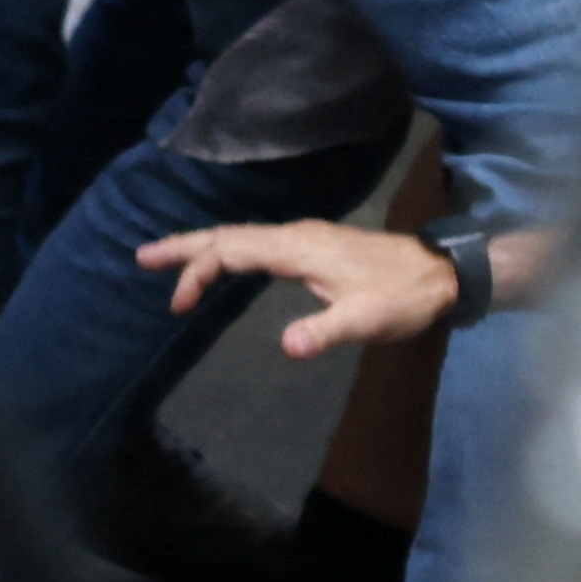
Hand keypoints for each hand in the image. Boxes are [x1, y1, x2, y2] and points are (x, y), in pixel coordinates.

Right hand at [141, 214, 464, 357]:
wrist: (439, 273)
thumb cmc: (402, 297)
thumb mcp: (366, 321)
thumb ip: (325, 332)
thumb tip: (285, 347)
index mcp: (297, 248)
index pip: (232, 251)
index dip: (199, 272)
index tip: (179, 305)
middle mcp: (294, 235)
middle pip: (227, 235)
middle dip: (184, 246)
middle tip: (141, 257)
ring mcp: (302, 238)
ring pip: (241, 236)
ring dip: (203, 247)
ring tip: (167, 259)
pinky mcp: (311, 245)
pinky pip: (255, 242)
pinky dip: (227, 250)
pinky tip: (223, 262)